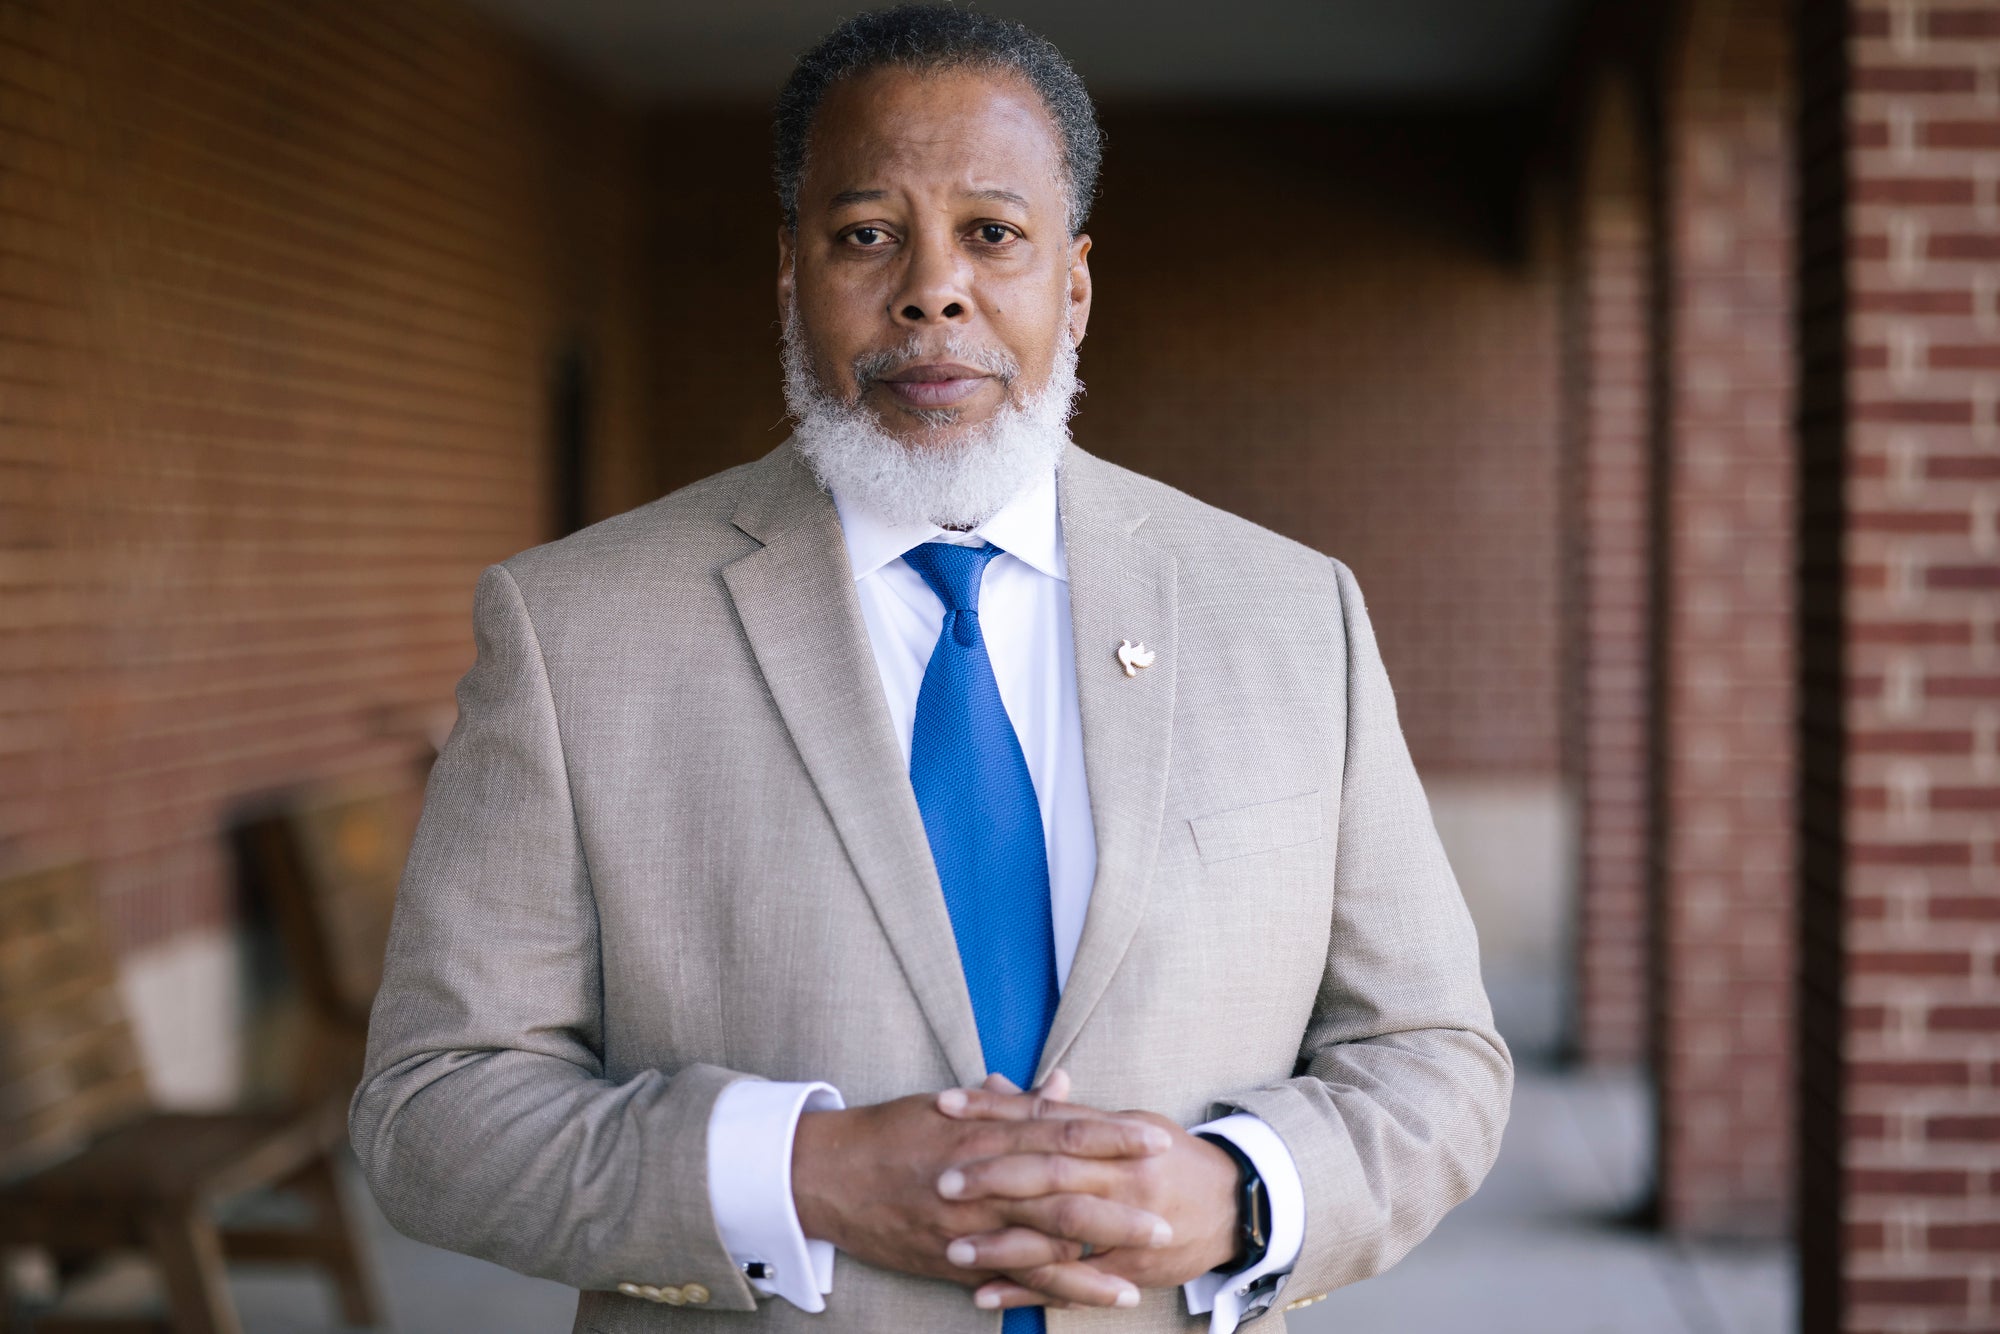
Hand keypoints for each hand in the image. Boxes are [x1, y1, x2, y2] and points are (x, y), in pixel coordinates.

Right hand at [789, 1071, 1175, 1305]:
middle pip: (1066, 1188)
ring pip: (1048, 1237)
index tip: (1156, 1138)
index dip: (1114, 1135)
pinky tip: (1102, 1293)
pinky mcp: (958, 1259)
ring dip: (1104, 1249)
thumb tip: (1063, 1086)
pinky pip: (1019, 1276)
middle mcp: (984, 1177)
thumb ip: (1012, 1102)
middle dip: (1122, 1200)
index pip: (1064, 1130)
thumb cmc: (893, 1132)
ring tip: (1150, 1254)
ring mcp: (972, 1223)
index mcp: (986, 1131)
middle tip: (1168, 1209)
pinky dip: (1064, 1285)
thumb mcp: (952, 1106)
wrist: (828, 1176)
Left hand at [933, 1079, 1241, 1311]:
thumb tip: (1005, 1088)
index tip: (947, 1106)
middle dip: (994, 1179)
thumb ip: (1063, 1112)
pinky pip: (1075, 1285)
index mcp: (1117, 1136)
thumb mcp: (1124, 1123)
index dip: (996, 1111)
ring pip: (1059, 1237)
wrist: (1238, 1204)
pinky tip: (986, 1295)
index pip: (1047, 1118)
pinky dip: (1029, 1292)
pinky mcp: (1130, 1270)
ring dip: (1003, 1245)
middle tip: (943, 1182)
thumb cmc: (1170, 1156)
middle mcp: (1122, 1178)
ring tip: (952, 1249)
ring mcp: (1127, 1227)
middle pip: (1051, 1175)